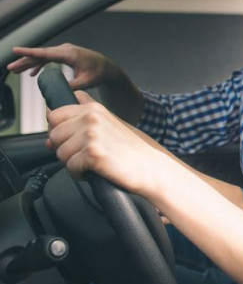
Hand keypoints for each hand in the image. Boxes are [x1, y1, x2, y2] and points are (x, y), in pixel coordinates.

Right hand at [8, 43, 117, 89]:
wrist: (108, 68)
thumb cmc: (99, 73)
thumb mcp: (86, 82)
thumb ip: (72, 86)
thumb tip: (58, 91)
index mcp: (70, 54)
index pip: (46, 53)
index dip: (30, 52)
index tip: (16, 50)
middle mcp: (66, 50)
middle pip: (41, 54)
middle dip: (25, 60)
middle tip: (11, 67)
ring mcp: (65, 51)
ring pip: (43, 56)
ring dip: (30, 63)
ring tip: (16, 71)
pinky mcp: (66, 55)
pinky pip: (49, 58)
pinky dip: (40, 64)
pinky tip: (32, 74)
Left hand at [46, 91, 165, 194]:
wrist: (153, 167)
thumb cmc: (132, 148)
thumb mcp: (109, 121)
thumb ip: (83, 112)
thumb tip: (49, 115)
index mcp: (94, 108)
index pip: (55, 115)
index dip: (59, 131)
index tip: (73, 140)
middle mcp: (91, 118)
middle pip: (54, 135)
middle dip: (65, 148)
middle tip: (85, 154)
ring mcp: (92, 135)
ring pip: (60, 153)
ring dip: (72, 163)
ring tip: (92, 163)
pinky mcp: (93, 154)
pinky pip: (70, 167)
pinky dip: (79, 174)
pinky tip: (94, 171)